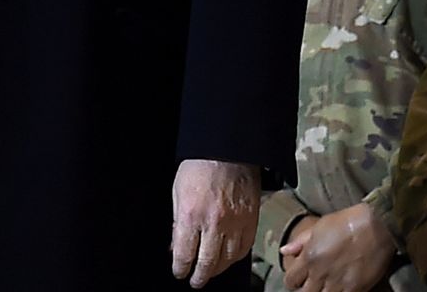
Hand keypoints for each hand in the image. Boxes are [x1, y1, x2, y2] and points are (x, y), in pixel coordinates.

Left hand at [170, 159, 260, 288]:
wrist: (228, 149)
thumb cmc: (200, 166)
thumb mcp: (177, 193)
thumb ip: (176, 222)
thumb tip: (175, 245)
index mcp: (191, 216)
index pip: (184, 255)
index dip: (180, 269)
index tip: (180, 272)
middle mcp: (213, 223)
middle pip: (207, 263)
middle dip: (199, 276)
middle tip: (196, 281)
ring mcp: (235, 222)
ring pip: (228, 258)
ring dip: (218, 269)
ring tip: (212, 270)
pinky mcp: (251, 218)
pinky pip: (245, 246)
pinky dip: (236, 256)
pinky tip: (230, 257)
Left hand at [280, 203, 394, 291]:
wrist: (377, 225)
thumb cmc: (348, 221)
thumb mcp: (320, 225)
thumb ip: (300, 241)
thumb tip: (285, 251)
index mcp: (309, 258)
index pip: (290, 280)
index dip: (294, 280)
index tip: (300, 277)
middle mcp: (319, 274)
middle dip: (306, 290)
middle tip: (313, 284)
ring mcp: (337, 283)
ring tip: (328, 286)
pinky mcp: (353, 289)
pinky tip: (341, 288)